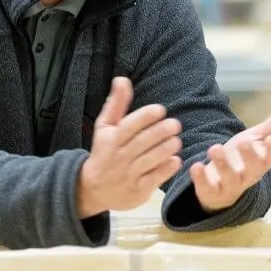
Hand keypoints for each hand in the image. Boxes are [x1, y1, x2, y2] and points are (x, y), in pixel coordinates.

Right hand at [76, 77, 182, 217]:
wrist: (93, 189)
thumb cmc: (104, 152)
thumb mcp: (105, 128)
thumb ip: (116, 104)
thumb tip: (122, 79)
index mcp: (111, 139)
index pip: (128, 126)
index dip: (144, 117)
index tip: (160, 110)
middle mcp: (119, 157)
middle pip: (141, 143)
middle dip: (159, 133)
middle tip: (176, 124)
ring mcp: (128, 175)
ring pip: (148, 161)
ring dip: (164, 150)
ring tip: (177, 141)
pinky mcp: (138, 190)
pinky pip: (153, 180)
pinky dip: (165, 171)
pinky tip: (176, 161)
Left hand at [190, 103, 270, 213]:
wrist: (219, 183)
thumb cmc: (242, 157)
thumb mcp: (257, 138)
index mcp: (262, 161)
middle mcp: (248, 175)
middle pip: (253, 169)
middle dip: (249, 156)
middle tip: (243, 142)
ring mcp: (230, 186)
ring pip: (230, 179)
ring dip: (222, 164)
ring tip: (214, 148)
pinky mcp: (211, 192)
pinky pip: (207, 188)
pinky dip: (201, 178)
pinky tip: (196, 166)